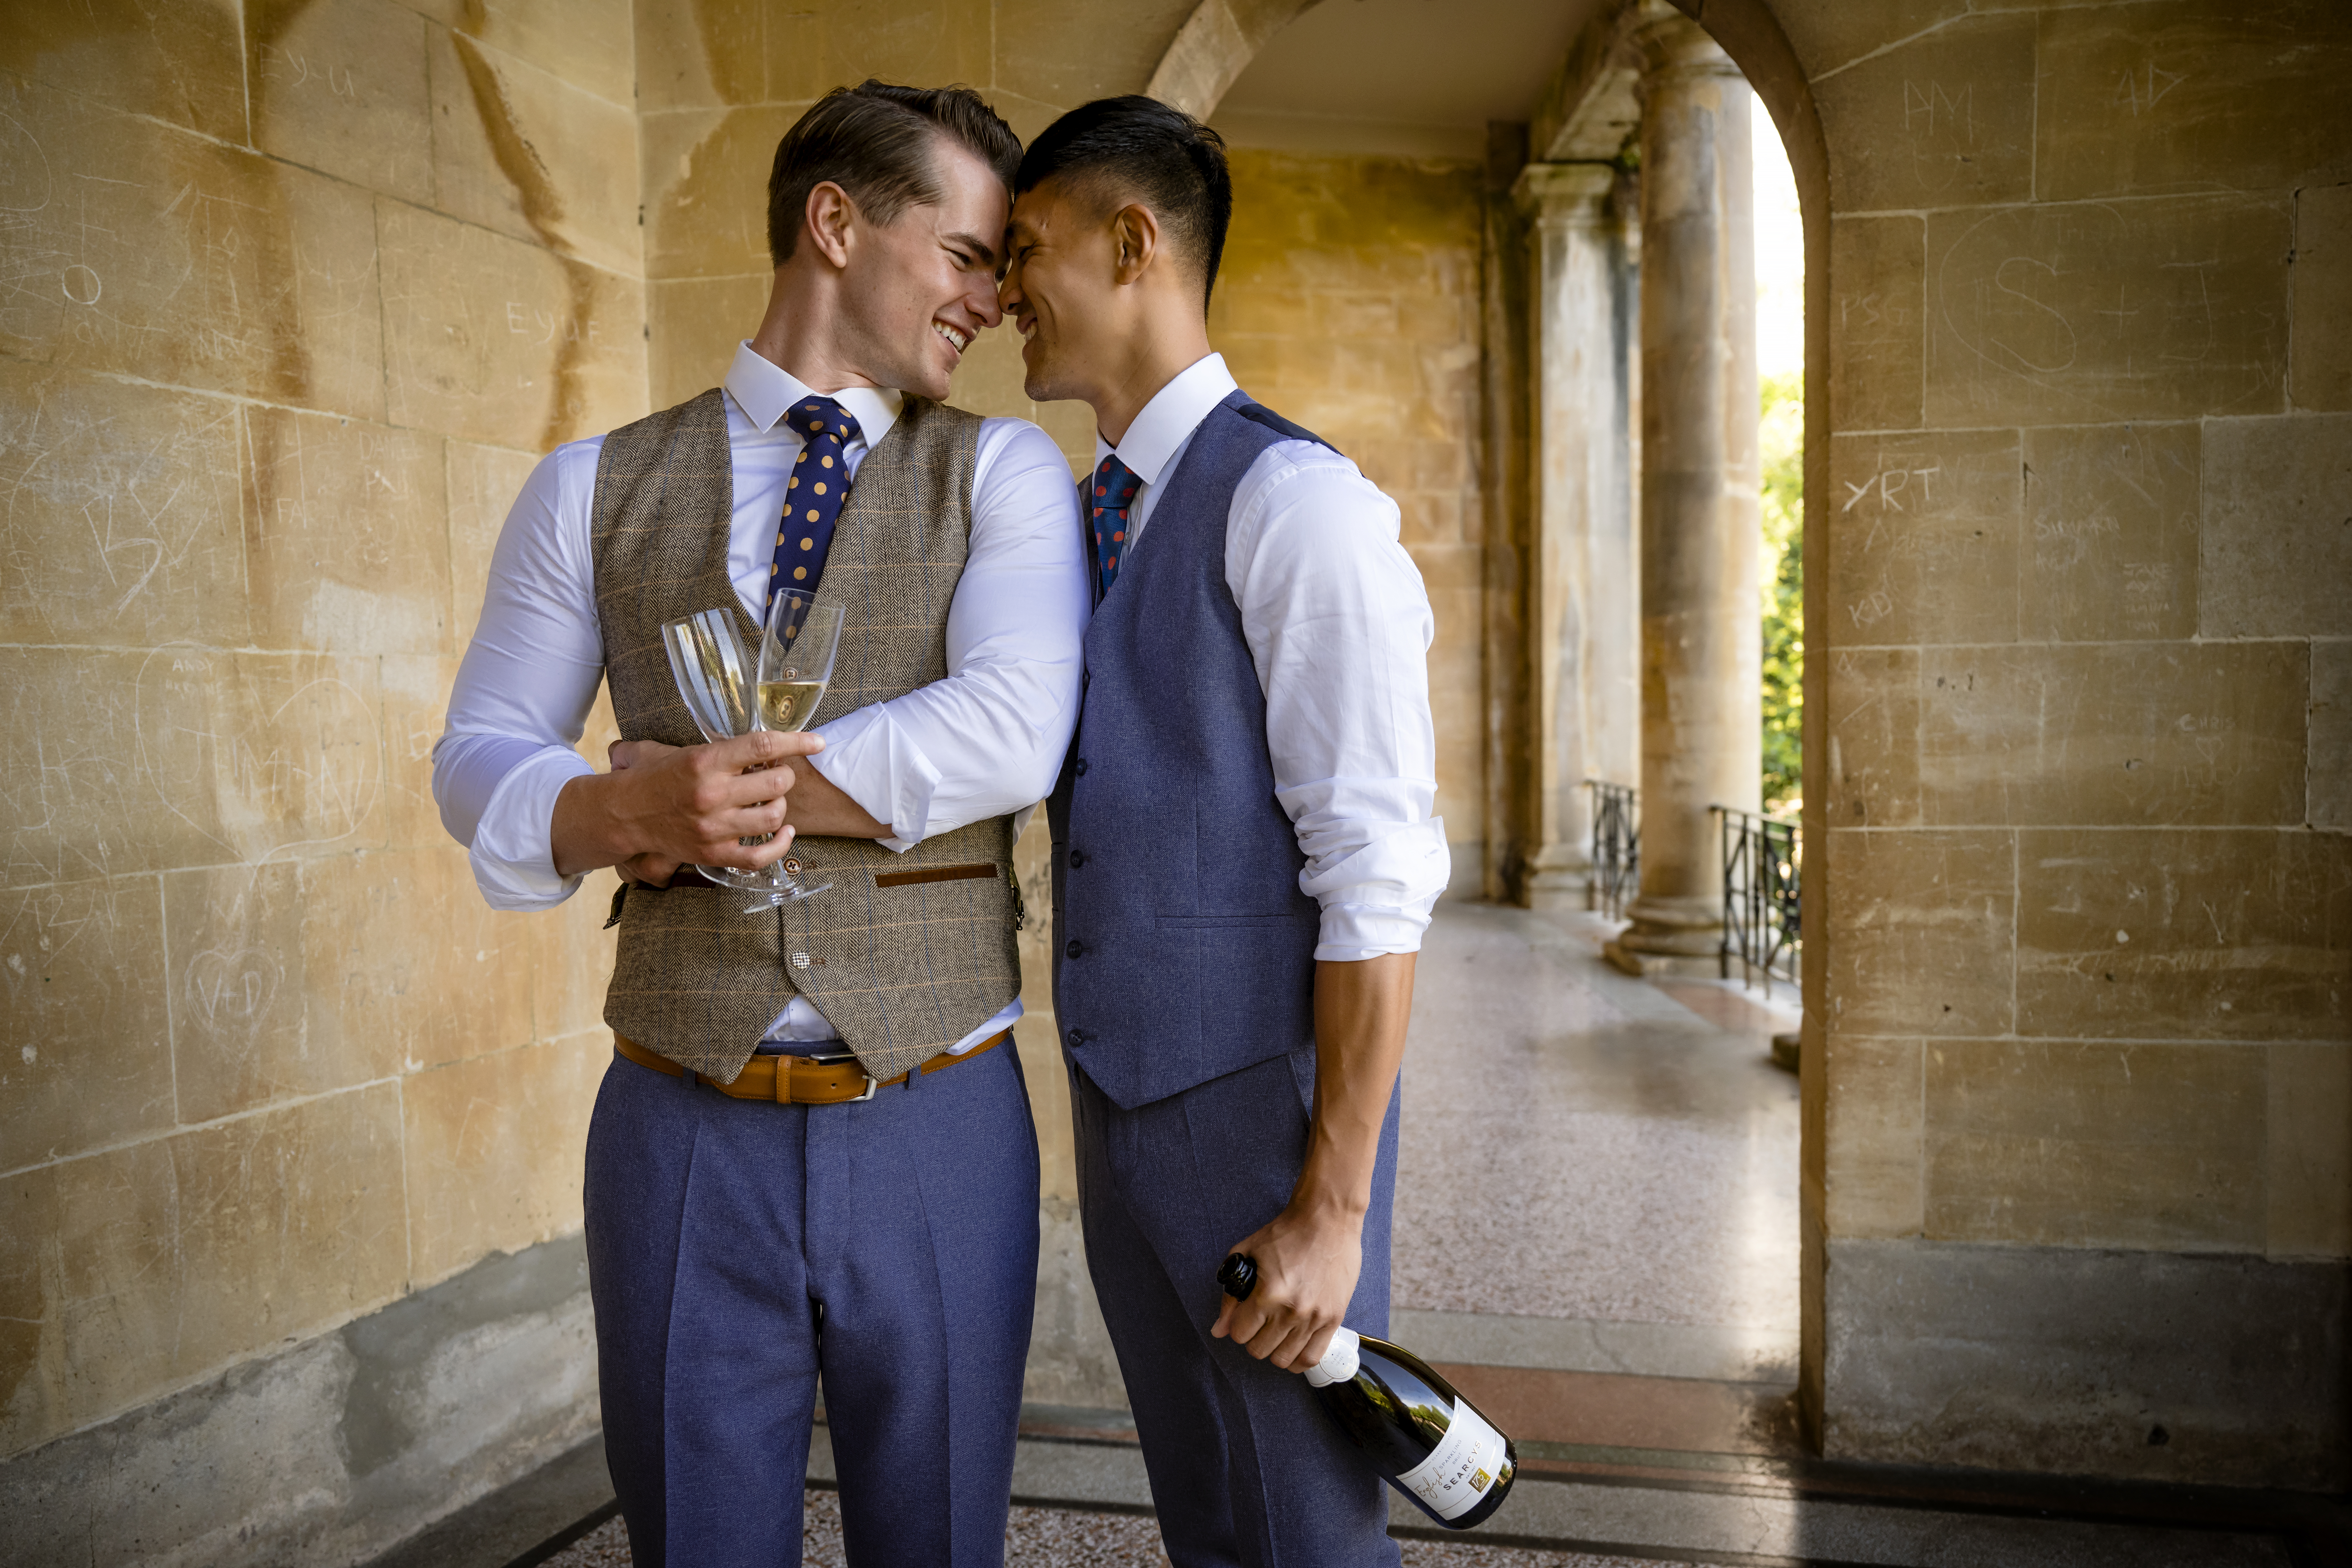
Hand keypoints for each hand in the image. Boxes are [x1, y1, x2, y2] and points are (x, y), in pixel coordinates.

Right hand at [553, 729, 822, 877]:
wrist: (622, 814)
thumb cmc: (655, 777)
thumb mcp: (682, 750)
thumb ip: (721, 747)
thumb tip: (766, 741)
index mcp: (704, 761)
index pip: (763, 746)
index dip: (797, 742)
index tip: (816, 742)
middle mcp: (711, 794)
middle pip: (776, 784)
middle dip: (784, 777)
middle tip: (776, 775)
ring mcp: (713, 828)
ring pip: (773, 817)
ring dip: (780, 807)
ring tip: (771, 801)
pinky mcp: (713, 854)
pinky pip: (760, 856)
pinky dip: (780, 845)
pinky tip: (785, 833)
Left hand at [1209, 1202, 1364, 1373]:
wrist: (1327, 1220)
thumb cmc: (1286, 1233)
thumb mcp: (1247, 1255)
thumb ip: (1230, 1296)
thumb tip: (1219, 1330)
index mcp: (1267, 1294)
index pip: (1239, 1334)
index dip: (1237, 1326)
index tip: (1243, 1317)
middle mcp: (1291, 1311)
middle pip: (1259, 1350)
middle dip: (1253, 1339)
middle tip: (1258, 1324)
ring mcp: (1315, 1317)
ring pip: (1284, 1359)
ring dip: (1274, 1350)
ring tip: (1275, 1334)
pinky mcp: (1334, 1319)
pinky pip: (1312, 1357)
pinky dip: (1297, 1360)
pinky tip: (1292, 1348)